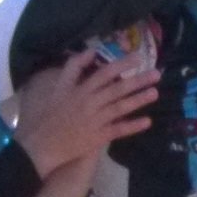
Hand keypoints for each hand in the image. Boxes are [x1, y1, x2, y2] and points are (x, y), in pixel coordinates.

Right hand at [11, 48, 158, 175]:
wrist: (39, 144)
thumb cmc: (47, 115)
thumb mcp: (57, 86)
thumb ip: (72, 68)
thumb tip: (90, 52)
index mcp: (80, 90)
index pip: (104, 73)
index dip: (121, 64)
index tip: (138, 57)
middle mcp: (90, 103)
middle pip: (117, 89)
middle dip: (138, 80)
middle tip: (157, 74)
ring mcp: (95, 121)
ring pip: (120, 108)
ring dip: (138, 100)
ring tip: (155, 92)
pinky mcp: (97, 137)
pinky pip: (118, 130)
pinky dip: (132, 126)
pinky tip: (148, 122)